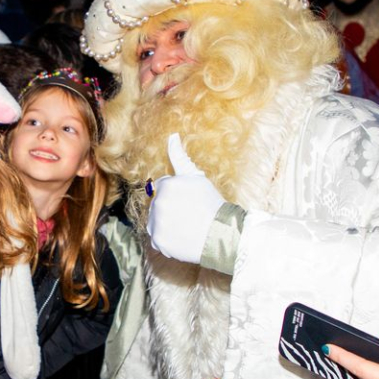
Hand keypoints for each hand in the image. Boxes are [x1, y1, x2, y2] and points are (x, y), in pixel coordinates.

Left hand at [146, 133, 226, 264]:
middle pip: (158, 204)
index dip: (178, 193)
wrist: (222, 234)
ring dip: (166, 223)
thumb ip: (180, 157)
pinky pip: (157, 239)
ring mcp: (157, 225)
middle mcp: (157, 204)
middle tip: (190, 213)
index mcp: (165, 186)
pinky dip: (167, 240)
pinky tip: (182, 237)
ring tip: (186, 225)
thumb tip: (172, 136)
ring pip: (155, 221)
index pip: (163, 186)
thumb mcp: (196, 176)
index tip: (190, 200)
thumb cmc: (211, 203)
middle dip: (170, 207)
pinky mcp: (159, 242)